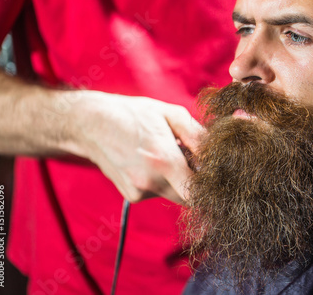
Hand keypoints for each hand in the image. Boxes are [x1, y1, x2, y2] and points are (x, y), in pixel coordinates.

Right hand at [69, 91, 202, 202]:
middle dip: (196, 181)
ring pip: (174, 195)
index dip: (211, 182)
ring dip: (178, 180)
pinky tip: (151, 162)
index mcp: (164, 160)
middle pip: (190, 198)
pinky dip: (162, 181)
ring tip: (166, 154)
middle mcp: (150, 182)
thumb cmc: (134, 114)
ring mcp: (139, 192)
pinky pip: (158, 193)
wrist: (91, 125)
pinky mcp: (132, 197)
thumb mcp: (171, 114)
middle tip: (190, 157)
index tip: (213, 168)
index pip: (199, 190)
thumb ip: (199, 135)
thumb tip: (221, 150)